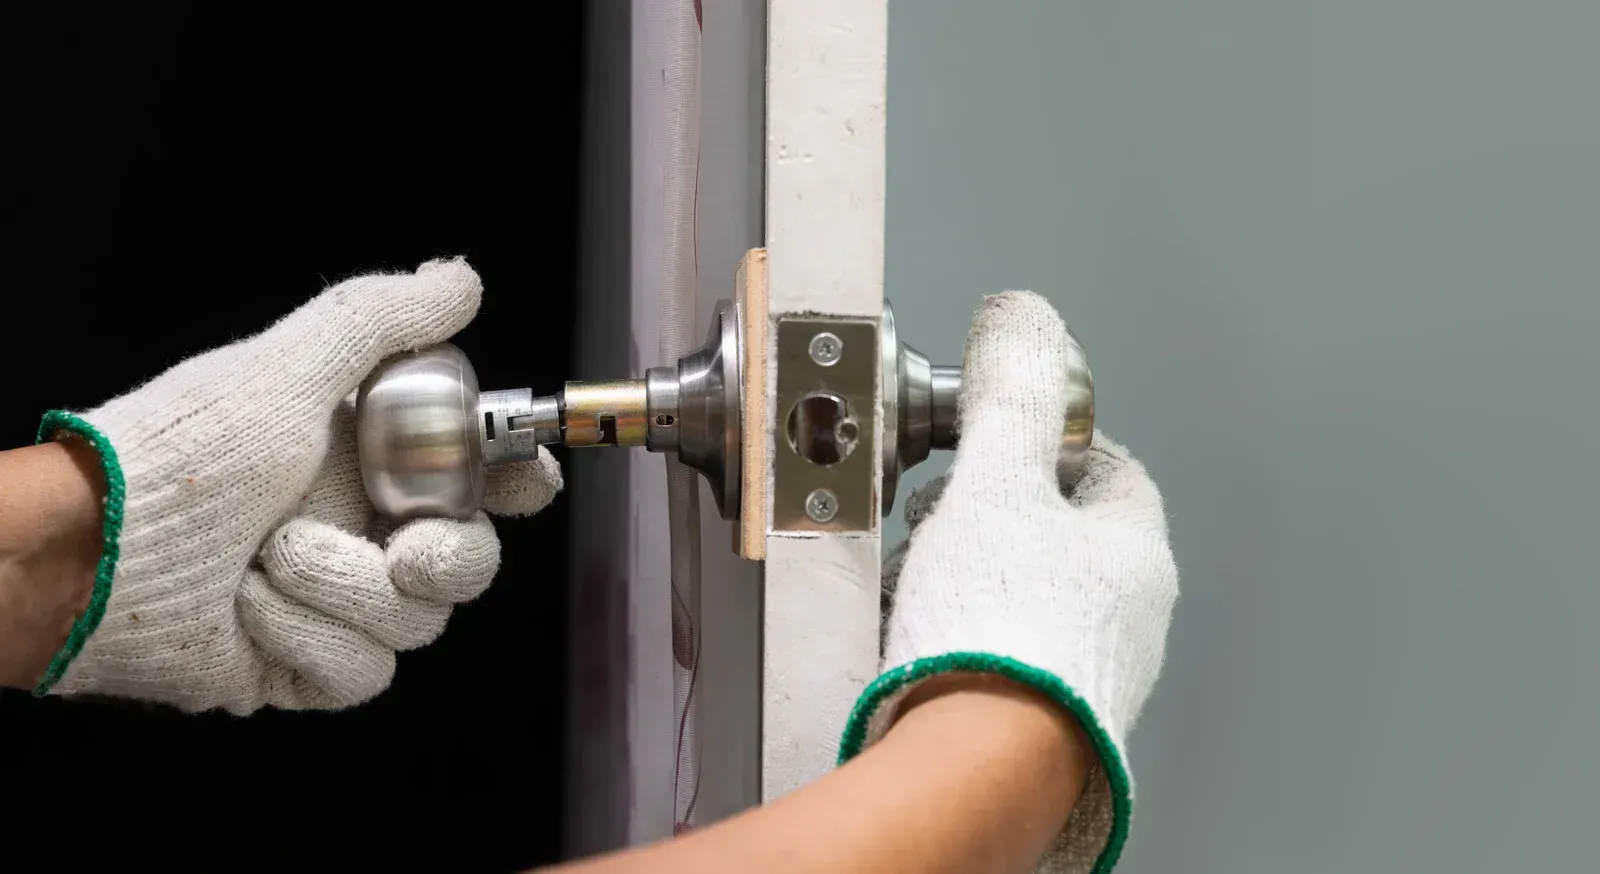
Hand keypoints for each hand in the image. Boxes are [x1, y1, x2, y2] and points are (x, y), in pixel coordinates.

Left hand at [32, 258, 560, 714]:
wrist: (99, 550)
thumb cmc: (183, 452)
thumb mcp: (285, 370)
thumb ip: (382, 321)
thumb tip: (459, 279)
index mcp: (373, 464)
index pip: (479, 477)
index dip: (517, 482)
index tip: (526, 482)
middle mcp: (364, 533)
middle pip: (470, 562)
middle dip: (448, 559)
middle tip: (407, 552)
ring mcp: (339, 604)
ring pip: (419, 623)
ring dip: (343, 589)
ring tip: (271, 558)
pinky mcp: (311, 667)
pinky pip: (365, 671)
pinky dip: (310, 638)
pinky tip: (254, 608)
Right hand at [840, 292, 1177, 873]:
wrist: (980, 763)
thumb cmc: (1003, 633)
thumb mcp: (997, 486)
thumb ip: (1009, 402)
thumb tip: (1024, 322)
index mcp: (1136, 552)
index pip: (1115, 471)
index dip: (1058, 446)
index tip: (1013, 440)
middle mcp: (1129, 619)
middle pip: (1070, 538)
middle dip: (1004, 514)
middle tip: (950, 509)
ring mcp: (1091, 674)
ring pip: (1037, 599)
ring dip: (981, 577)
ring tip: (925, 576)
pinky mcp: (1045, 721)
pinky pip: (1009, 655)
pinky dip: (968, 635)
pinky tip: (924, 636)